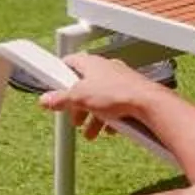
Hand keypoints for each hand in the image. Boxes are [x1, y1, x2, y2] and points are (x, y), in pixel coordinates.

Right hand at [37, 54, 168, 141]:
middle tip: (74, 117)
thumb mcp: (79, 98)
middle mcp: (106, 69)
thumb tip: (46, 100)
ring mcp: (119, 81)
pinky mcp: (130, 94)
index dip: (59, 74)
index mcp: (91, 63)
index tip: (53, 86)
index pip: (69, 62)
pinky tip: (108, 129)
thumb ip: (61, 99)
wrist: (147, 104)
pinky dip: (109, 118)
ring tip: (91, 132)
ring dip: (93, 116)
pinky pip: (115, 106)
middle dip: (77, 105)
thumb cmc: (117, 93)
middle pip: (84, 86)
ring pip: (100, 99)